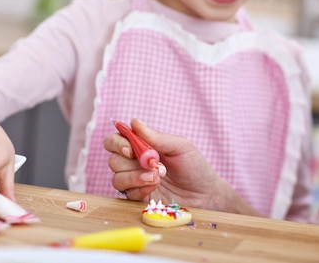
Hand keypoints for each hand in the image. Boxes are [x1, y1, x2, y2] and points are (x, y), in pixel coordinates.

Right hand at [104, 118, 260, 215]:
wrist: (205, 193)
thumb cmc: (194, 166)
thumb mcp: (180, 146)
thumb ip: (156, 136)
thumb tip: (134, 122)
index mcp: (142, 145)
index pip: (116, 140)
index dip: (117, 143)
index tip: (130, 149)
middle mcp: (135, 162)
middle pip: (113, 160)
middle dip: (130, 162)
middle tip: (153, 163)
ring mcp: (136, 180)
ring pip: (117, 178)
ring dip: (135, 177)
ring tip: (157, 176)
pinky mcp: (139, 197)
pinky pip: (127, 193)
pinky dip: (140, 188)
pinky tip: (155, 187)